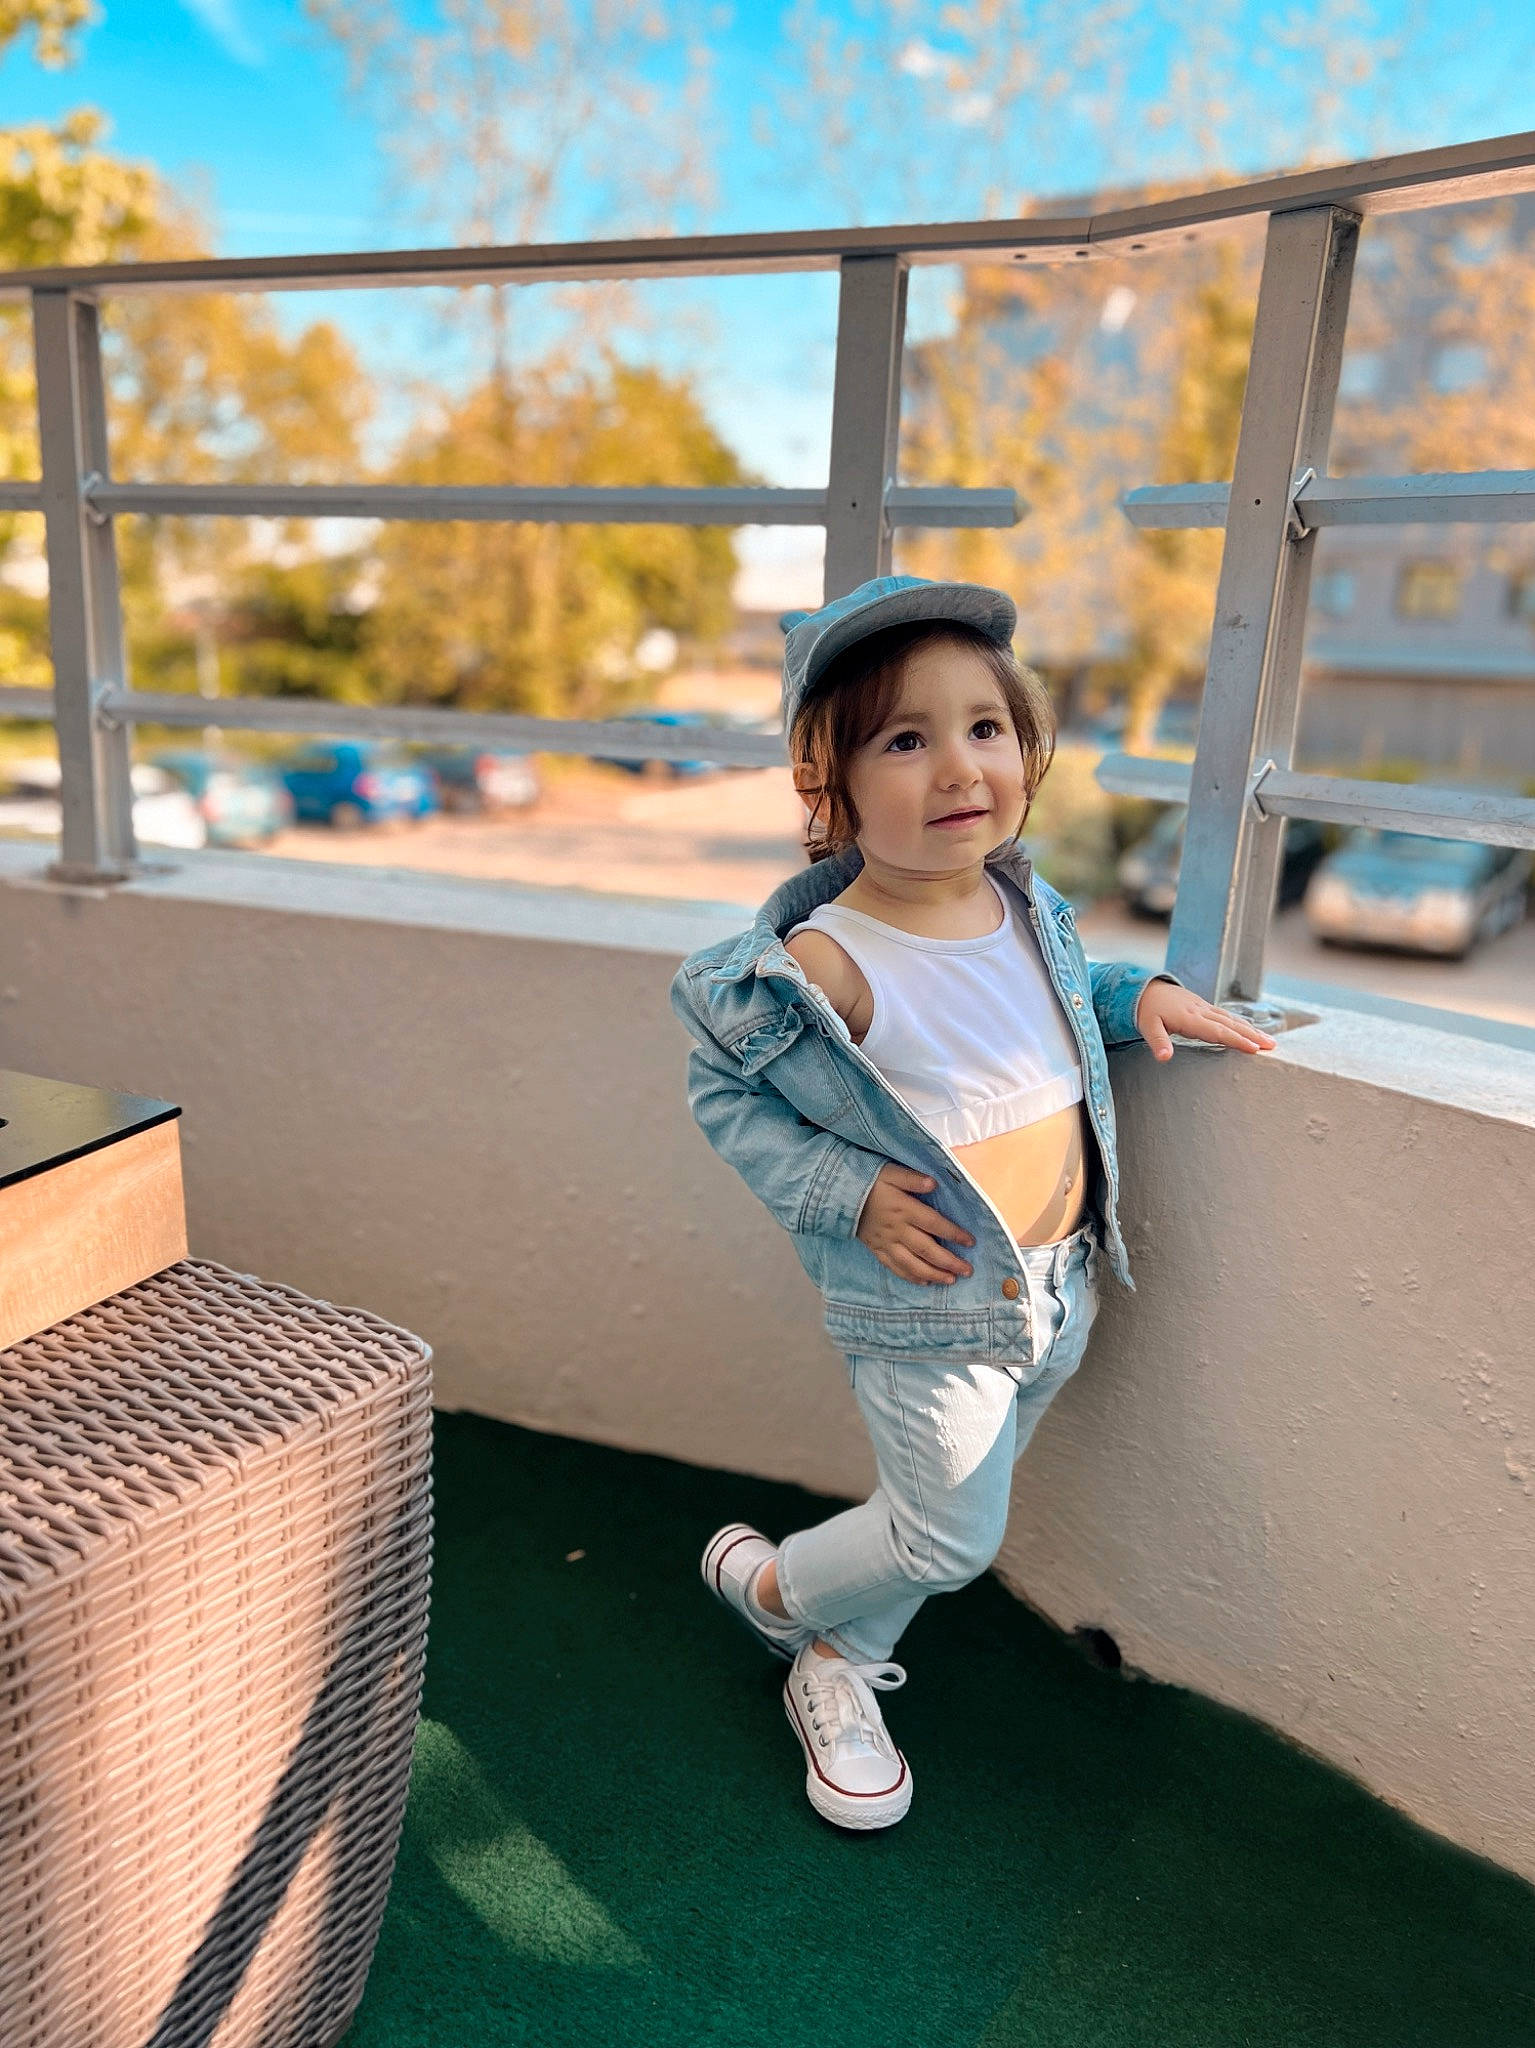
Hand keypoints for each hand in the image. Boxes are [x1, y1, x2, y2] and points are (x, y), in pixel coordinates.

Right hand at [856, 1163, 975, 1284]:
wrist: (839, 1195)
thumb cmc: (869, 1181)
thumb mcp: (890, 1172)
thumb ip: (912, 1178)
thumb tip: (934, 1183)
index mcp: (904, 1209)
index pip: (934, 1224)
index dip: (954, 1234)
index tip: (971, 1242)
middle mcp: (897, 1229)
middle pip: (927, 1249)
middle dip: (948, 1262)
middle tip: (967, 1271)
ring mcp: (886, 1242)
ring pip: (912, 1263)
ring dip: (933, 1273)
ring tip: (950, 1280)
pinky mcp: (877, 1250)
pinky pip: (895, 1267)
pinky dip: (910, 1276)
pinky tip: (924, 1282)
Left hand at [1135, 980, 1277, 1061]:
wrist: (1143, 988)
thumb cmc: (1145, 1010)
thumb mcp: (1147, 1026)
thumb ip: (1157, 1042)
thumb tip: (1164, 1058)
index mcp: (1189, 1018)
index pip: (1217, 1031)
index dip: (1236, 1040)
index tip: (1254, 1048)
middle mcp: (1200, 1011)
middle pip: (1231, 1024)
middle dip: (1252, 1035)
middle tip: (1272, 1046)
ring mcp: (1204, 1007)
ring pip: (1231, 1019)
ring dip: (1251, 1029)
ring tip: (1269, 1041)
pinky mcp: (1203, 1006)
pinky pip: (1226, 1016)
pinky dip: (1241, 1023)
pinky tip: (1251, 1030)